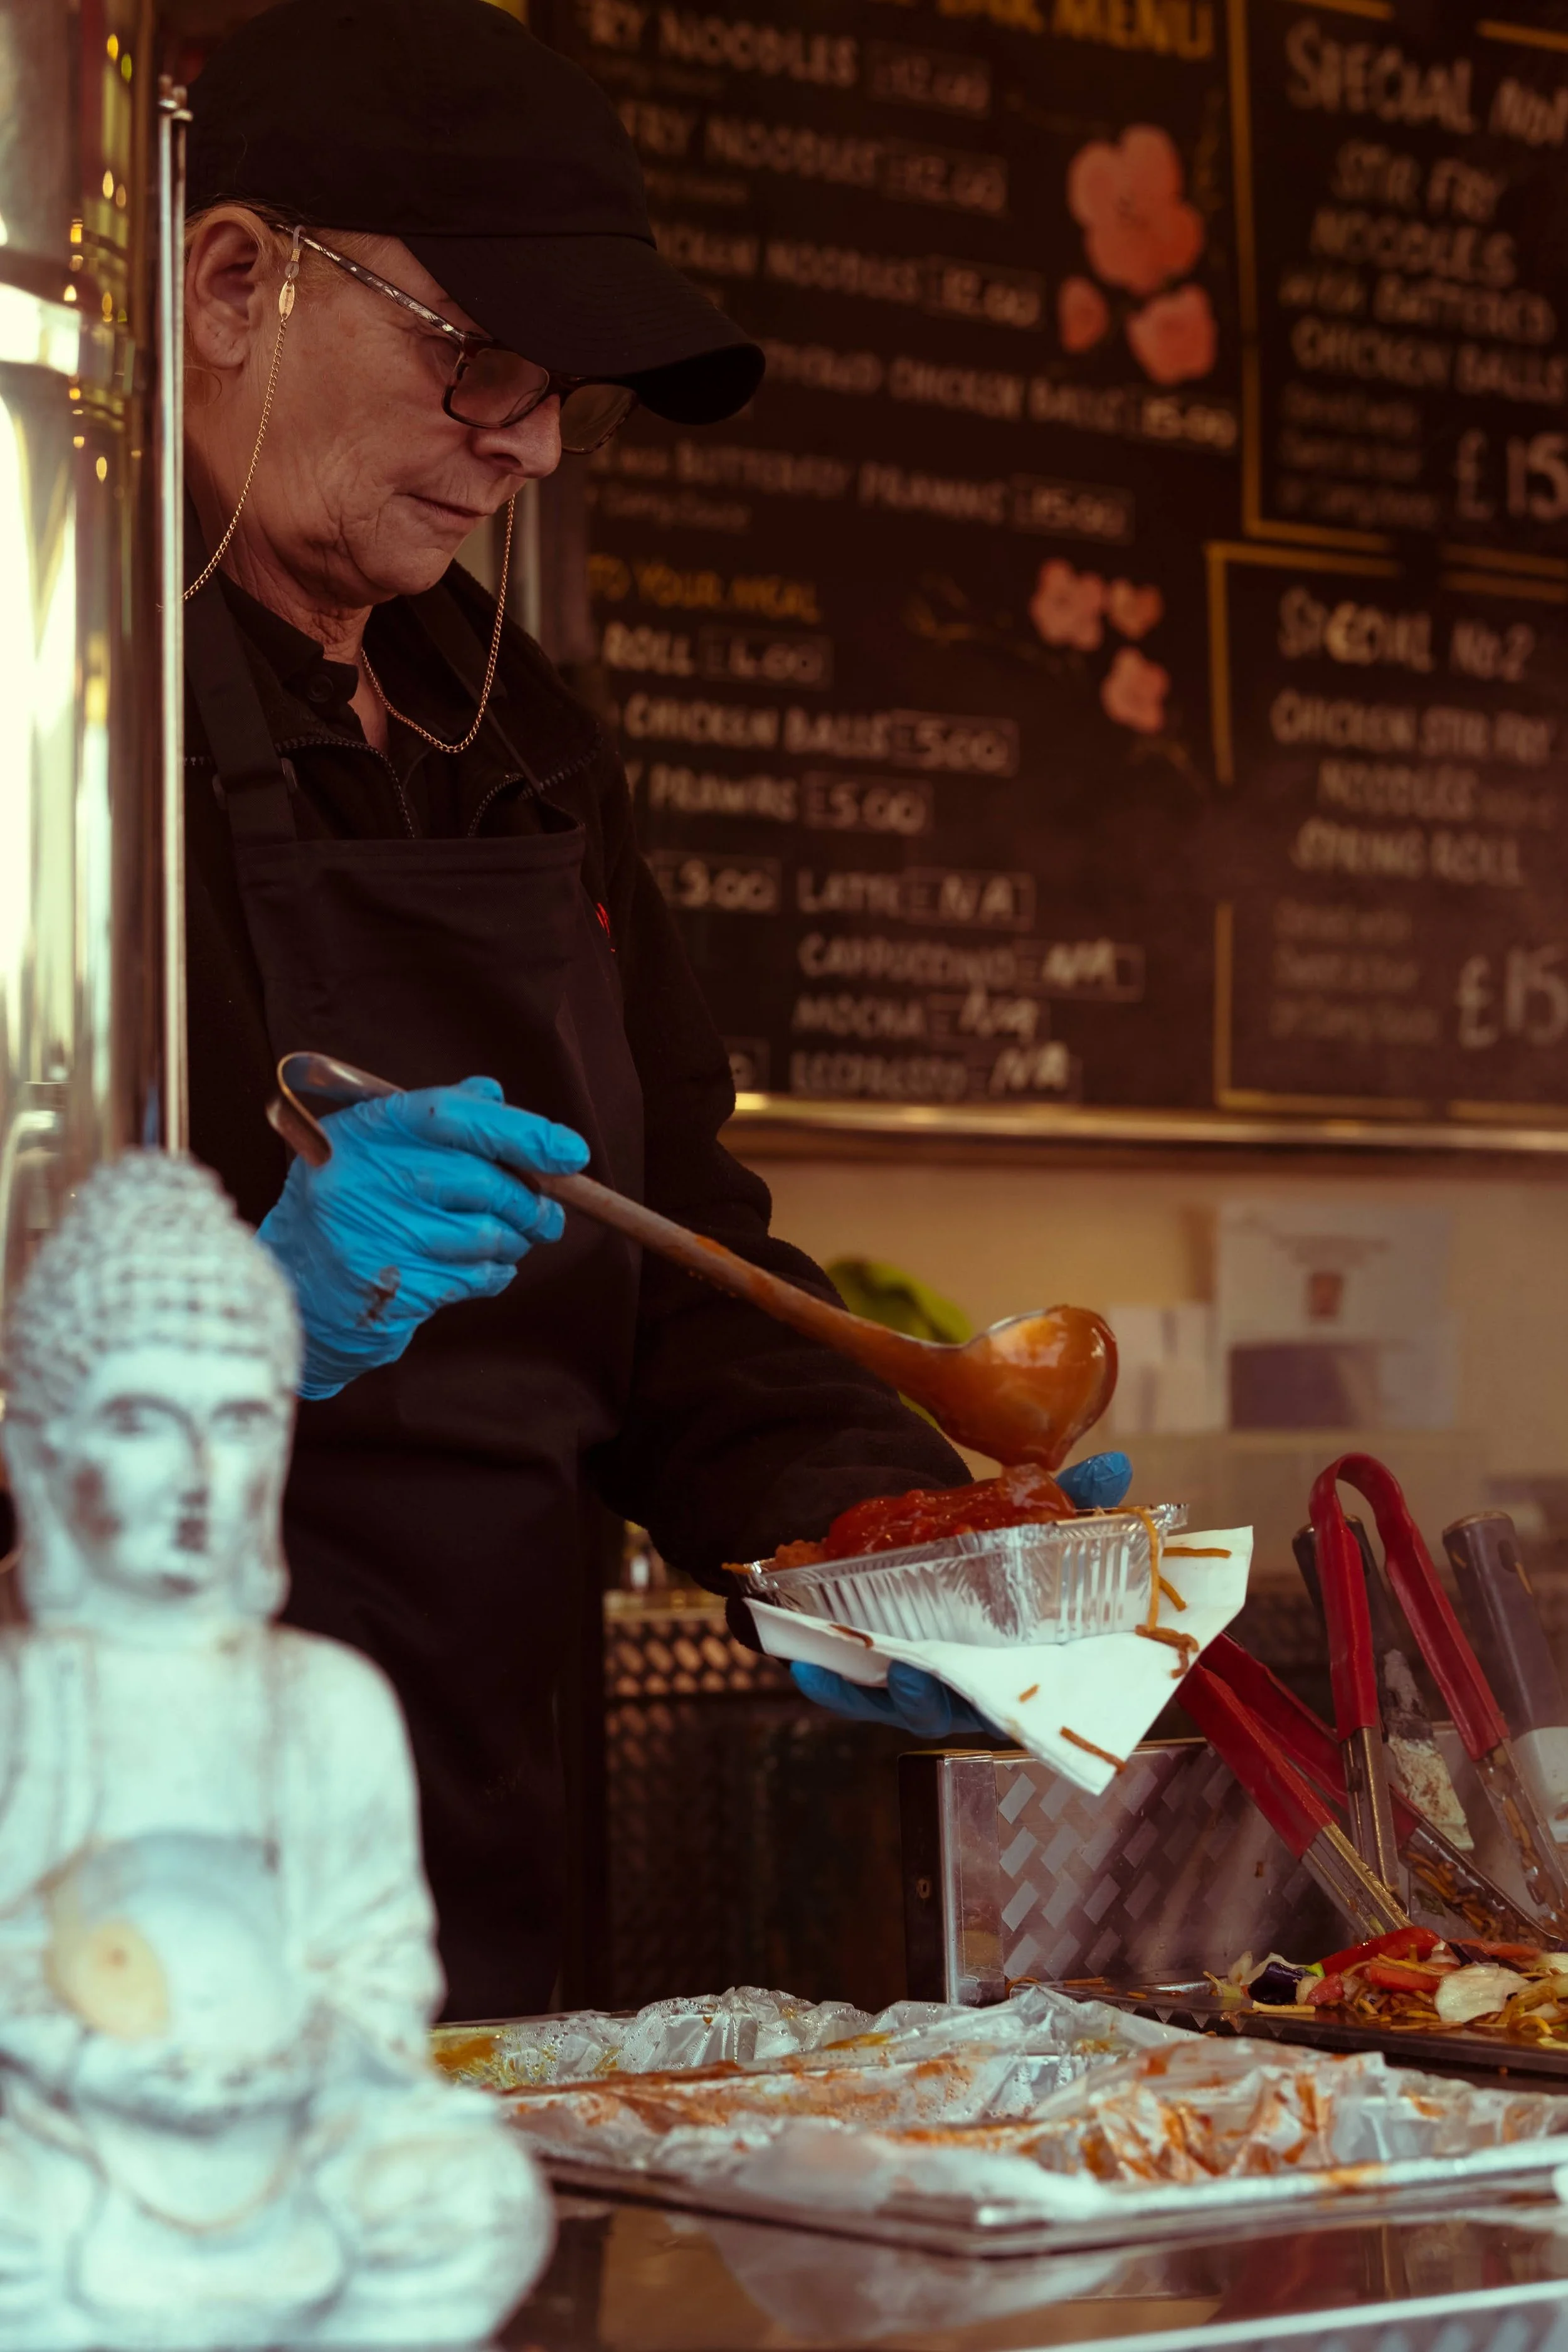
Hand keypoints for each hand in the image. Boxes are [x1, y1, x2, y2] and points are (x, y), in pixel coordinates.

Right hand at [257, 1077, 587, 1398]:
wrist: (295, 1293)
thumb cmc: (351, 1211)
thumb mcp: (377, 1152)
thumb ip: (436, 1120)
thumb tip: (493, 1091)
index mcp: (360, 1132)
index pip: (451, 1114)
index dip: (520, 1129)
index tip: (570, 1151)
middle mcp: (358, 1178)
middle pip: (479, 1179)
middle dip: (529, 1200)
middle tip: (546, 1214)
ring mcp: (370, 1236)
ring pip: (485, 1234)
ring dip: (513, 1241)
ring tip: (505, 1241)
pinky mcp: (388, 1289)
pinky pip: (473, 1277)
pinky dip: (493, 1275)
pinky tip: (479, 1271)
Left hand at [789, 1450, 1133, 1736]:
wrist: (920, 1550)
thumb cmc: (987, 1555)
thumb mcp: (1024, 1524)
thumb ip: (1071, 1503)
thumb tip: (1118, 1466)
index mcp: (1010, 1665)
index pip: (1009, 1696)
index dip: (1002, 1700)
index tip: (991, 1690)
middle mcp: (961, 1682)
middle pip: (946, 1705)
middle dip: (929, 1697)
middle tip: (913, 1677)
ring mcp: (911, 1681)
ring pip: (892, 1701)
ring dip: (872, 1689)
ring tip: (856, 1667)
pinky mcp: (867, 1675)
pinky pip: (847, 1688)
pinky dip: (829, 1681)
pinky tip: (806, 1666)